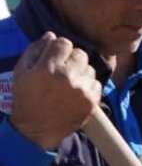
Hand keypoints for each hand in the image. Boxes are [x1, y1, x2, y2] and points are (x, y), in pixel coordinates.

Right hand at [9, 34, 100, 149]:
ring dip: (81, 72)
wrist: (36, 129)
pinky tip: (76, 92)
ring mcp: (82, 90)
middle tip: (63, 70)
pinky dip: (88, 86)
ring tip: (69, 82)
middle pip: (80, 53)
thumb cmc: (26, 98)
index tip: (55, 56)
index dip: (59, 48)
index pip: (64, 43)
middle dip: (71, 59)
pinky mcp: (91, 102)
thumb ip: (35, 50)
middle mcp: (68, 77)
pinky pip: (96, 83)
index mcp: (48, 68)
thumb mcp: (21, 72)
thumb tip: (51, 36)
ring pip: (90, 68)